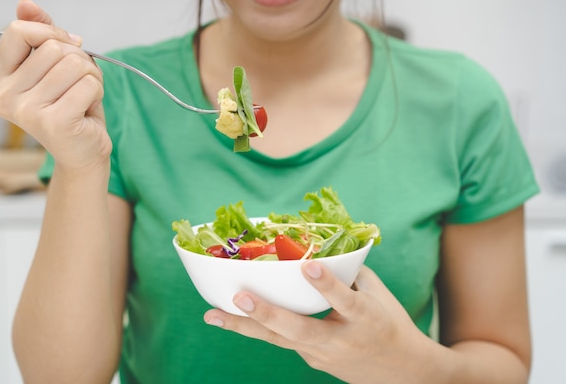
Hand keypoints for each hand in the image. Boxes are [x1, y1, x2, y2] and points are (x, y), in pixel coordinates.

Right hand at [0, 0, 110, 169]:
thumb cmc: (71, 106)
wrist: (83, 152)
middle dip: (80, 59)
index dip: (52, 32)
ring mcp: (27, 112)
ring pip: (75, 64)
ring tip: (85, 95)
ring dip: (92, 76)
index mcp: (1, 78)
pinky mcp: (54, 123)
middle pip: (54, 47)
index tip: (69, 45)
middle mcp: (5, 96)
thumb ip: (41, 35)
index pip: (18, 31)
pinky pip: (89, 84)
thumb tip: (26, 3)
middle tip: (80, 82)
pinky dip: (98, 91)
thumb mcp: (55, 67)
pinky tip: (89, 108)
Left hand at [204, 263, 431, 382]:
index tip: (307, 265)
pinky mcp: (312, 362)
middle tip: (240, 298)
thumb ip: (349, 272)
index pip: (345, 301)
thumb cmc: (390, 323)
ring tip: (213, 315)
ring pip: (280, 340)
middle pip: (300, 330)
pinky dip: (259, 328)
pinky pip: (283, 341)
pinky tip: (231, 316)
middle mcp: (341, 340)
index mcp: (366, 319)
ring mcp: (323, 356)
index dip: (326, 285)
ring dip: (245, 327)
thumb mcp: (379, 293)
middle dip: (267, 314)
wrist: (403, 373)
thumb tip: (321, 245)